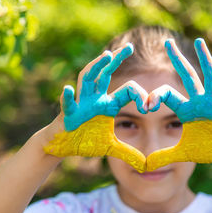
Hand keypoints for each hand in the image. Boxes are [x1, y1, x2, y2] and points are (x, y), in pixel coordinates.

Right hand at [43, 43, 148, 171]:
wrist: (62, 146)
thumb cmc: (85, 141)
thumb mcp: (111, 147)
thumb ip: (128, 153)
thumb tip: (145, 165)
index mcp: (107, 104)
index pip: (127, 91)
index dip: (139, 96)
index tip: (149, 106)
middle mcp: (94, 99)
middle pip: (105, 74)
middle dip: (116, 60)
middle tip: (129, 47)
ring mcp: (80, 104)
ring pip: (87, 80)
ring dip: (95, 68)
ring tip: (105, 56)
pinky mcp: (67, 115)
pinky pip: (68, 105)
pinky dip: (67, 98)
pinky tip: (68, 90)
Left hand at [146, 38, 211, 170]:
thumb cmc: (208, 148)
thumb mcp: (183, 153)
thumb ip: (165, 156)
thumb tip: (146, 166)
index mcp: (186, 110)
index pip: (167, 95)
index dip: (155, 97)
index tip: (146, 105)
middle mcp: (199, 102)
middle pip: (186, 76)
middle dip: (177, 59)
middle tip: (166, 42)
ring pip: (209, 77)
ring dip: (204, 59)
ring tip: (198, 41)